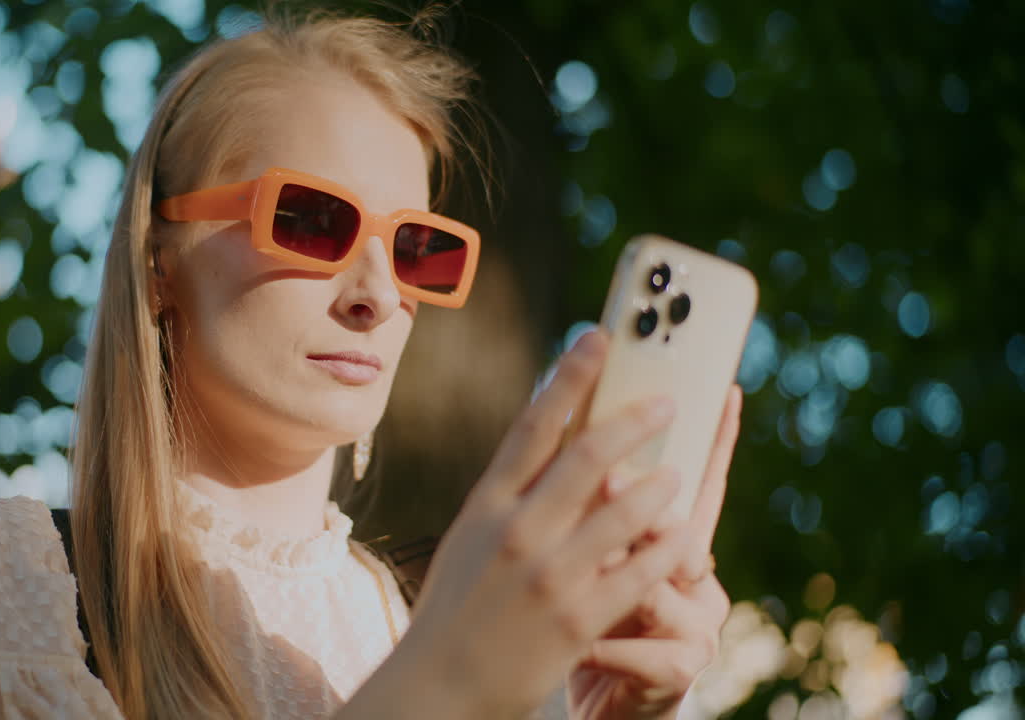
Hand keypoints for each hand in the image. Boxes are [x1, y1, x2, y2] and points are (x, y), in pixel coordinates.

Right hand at [378, 330, 691, 718]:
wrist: (438, 688)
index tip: (599, 337)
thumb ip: (510, 496)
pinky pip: (641, 571)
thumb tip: (550, 445)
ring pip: (624, 510)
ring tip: (677, 475)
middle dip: (634, 419)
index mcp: (486, 505)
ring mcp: (550, 576)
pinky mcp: (579, 620)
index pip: (533, 424)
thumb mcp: (470, 539)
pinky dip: (667, 546)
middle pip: (587, 455)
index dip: (569, 374)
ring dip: (660, 485)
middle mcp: (517, 531)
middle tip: (667, 400)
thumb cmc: (455, 609)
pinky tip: (684, 534)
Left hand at [566, 385, 742, 719]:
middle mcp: (697, 577)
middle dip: (636, 502)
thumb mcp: (591, 560)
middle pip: (679, 525)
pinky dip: (601, 645)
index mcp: (677, 544)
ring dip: (610, 575)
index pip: (700, 482)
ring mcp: (697, 622)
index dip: (715, 439)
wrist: (603, 703)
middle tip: (602, 483)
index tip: (725, 390)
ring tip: (575, 570)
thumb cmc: (589, 619)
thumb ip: (593, 512)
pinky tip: (577, 647)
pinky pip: (638, 648)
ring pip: (657, 584)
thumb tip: (579, 449)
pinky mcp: (680, 668)